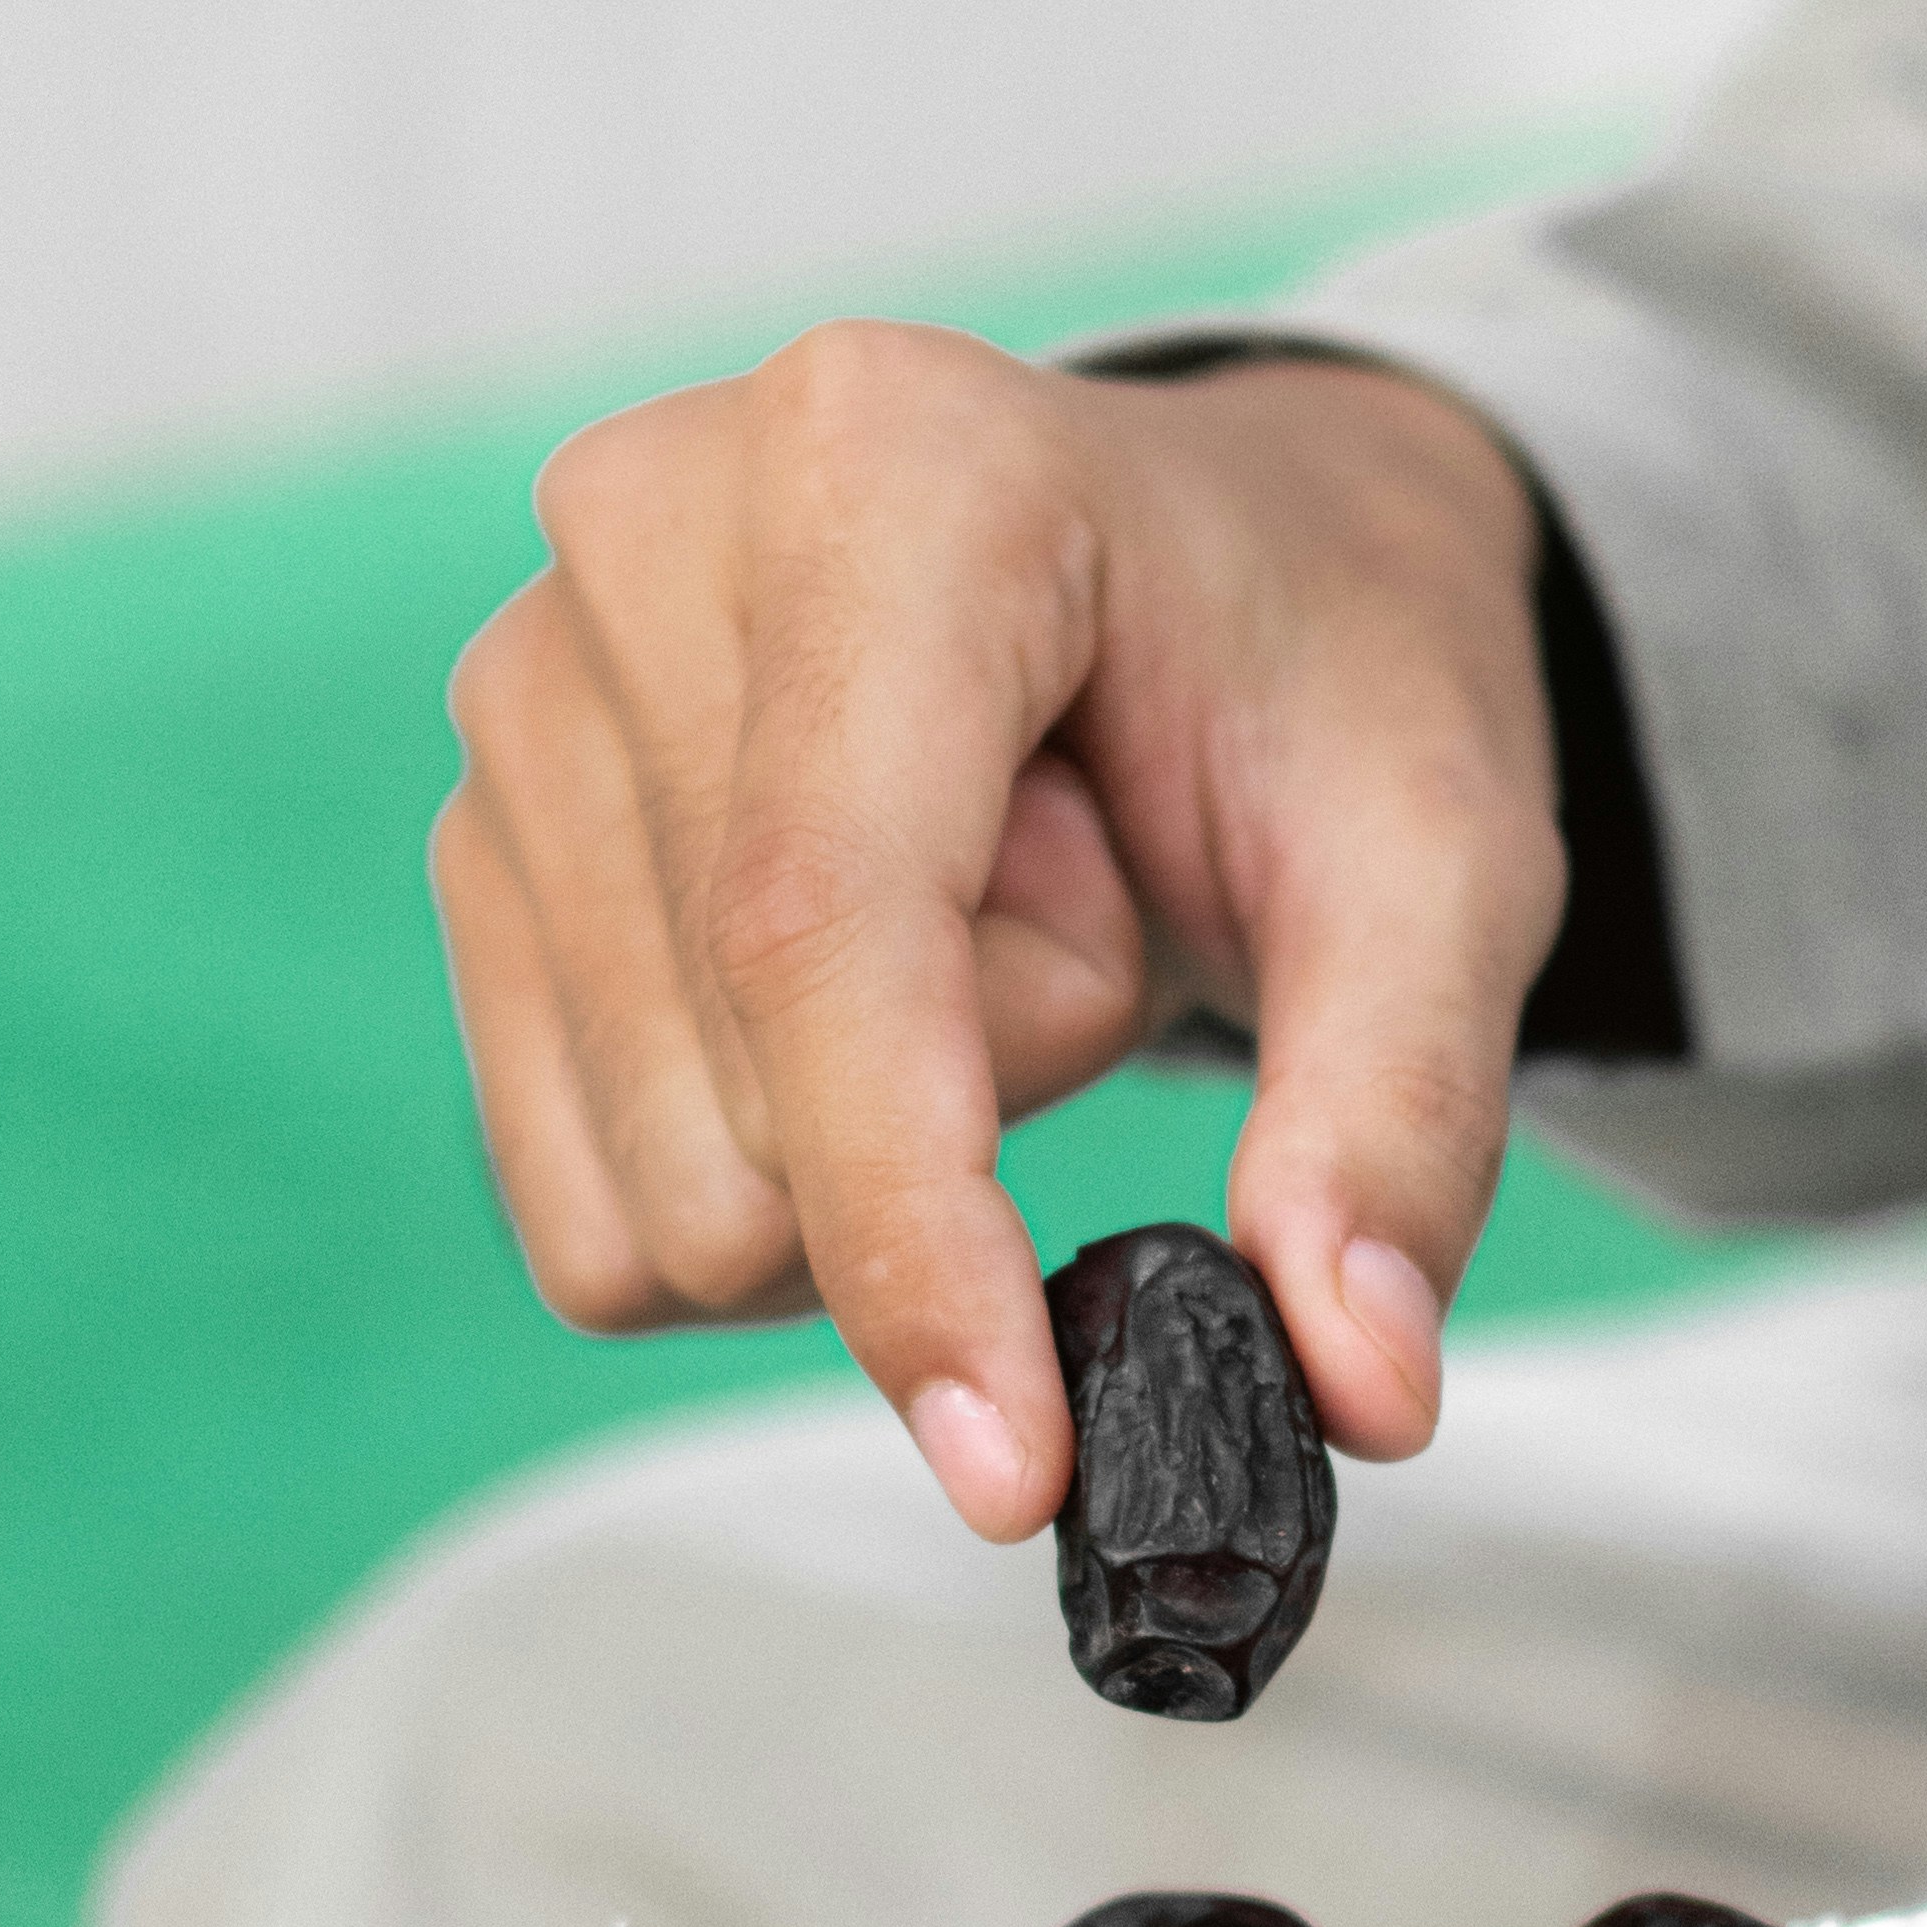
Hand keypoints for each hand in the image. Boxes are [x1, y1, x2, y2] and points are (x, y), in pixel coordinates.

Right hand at [435, 328, 1558, 1527]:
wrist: (1221, 569)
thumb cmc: (1313, 668)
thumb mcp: (1442, 861)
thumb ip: (1404, 1114)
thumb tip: (1355, 1385)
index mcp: (885, 464)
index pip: (824, 930)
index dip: (909, 1226)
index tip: (1017, 1461)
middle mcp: (647, 533)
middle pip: (751, 1090)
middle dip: (986, 1105)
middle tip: (1104, 905)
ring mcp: (527, 689)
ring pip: (666, 1183)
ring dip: (889, 1136)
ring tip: (1000, 913)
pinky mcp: (484, 846)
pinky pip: (593, 1207)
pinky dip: (777, 1178)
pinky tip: (883, 995)